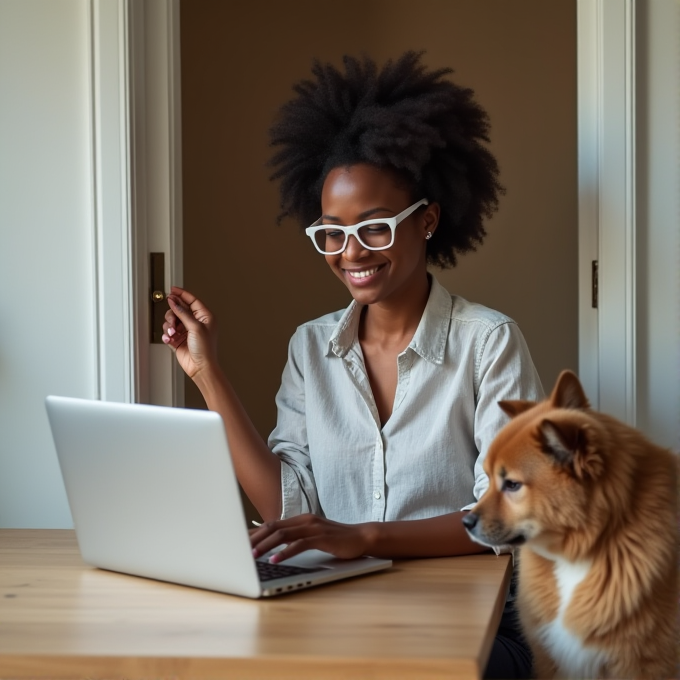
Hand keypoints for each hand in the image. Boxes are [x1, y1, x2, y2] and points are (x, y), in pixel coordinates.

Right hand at [162, 286, 217, 379]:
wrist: (200, 367)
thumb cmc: (205, 349)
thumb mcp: (195, 327)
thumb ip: (183, 312)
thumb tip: (173, 301)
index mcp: (205, 316)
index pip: (192, 300)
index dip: (182, 294)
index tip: (172, 290)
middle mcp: (196, 322)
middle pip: (179, 310)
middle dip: (172, 314)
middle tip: (172, 322)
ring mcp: (186, 331)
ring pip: (171, 321)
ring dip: (169, 326)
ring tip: (172, 334)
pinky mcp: (178, 340)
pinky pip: (168, 332)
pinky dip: (167, 335)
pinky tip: (170, 340)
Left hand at [250, 514, 375, 562]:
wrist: (361, 537)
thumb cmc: (336, 540)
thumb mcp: (312, 537)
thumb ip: (296, 538)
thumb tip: (274, 547)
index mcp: (300, 520)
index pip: (272, 524)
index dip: (255, 532)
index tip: (239, 541)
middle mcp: (304, 520)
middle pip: (273, 527)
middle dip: (255, 538)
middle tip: (238, 548)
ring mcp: (313, 527)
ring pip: (283, 534)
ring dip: (265, 545)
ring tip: (252, 555)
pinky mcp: (321, 538)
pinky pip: (299, 544)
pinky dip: (285, 553)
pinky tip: (275, 560)